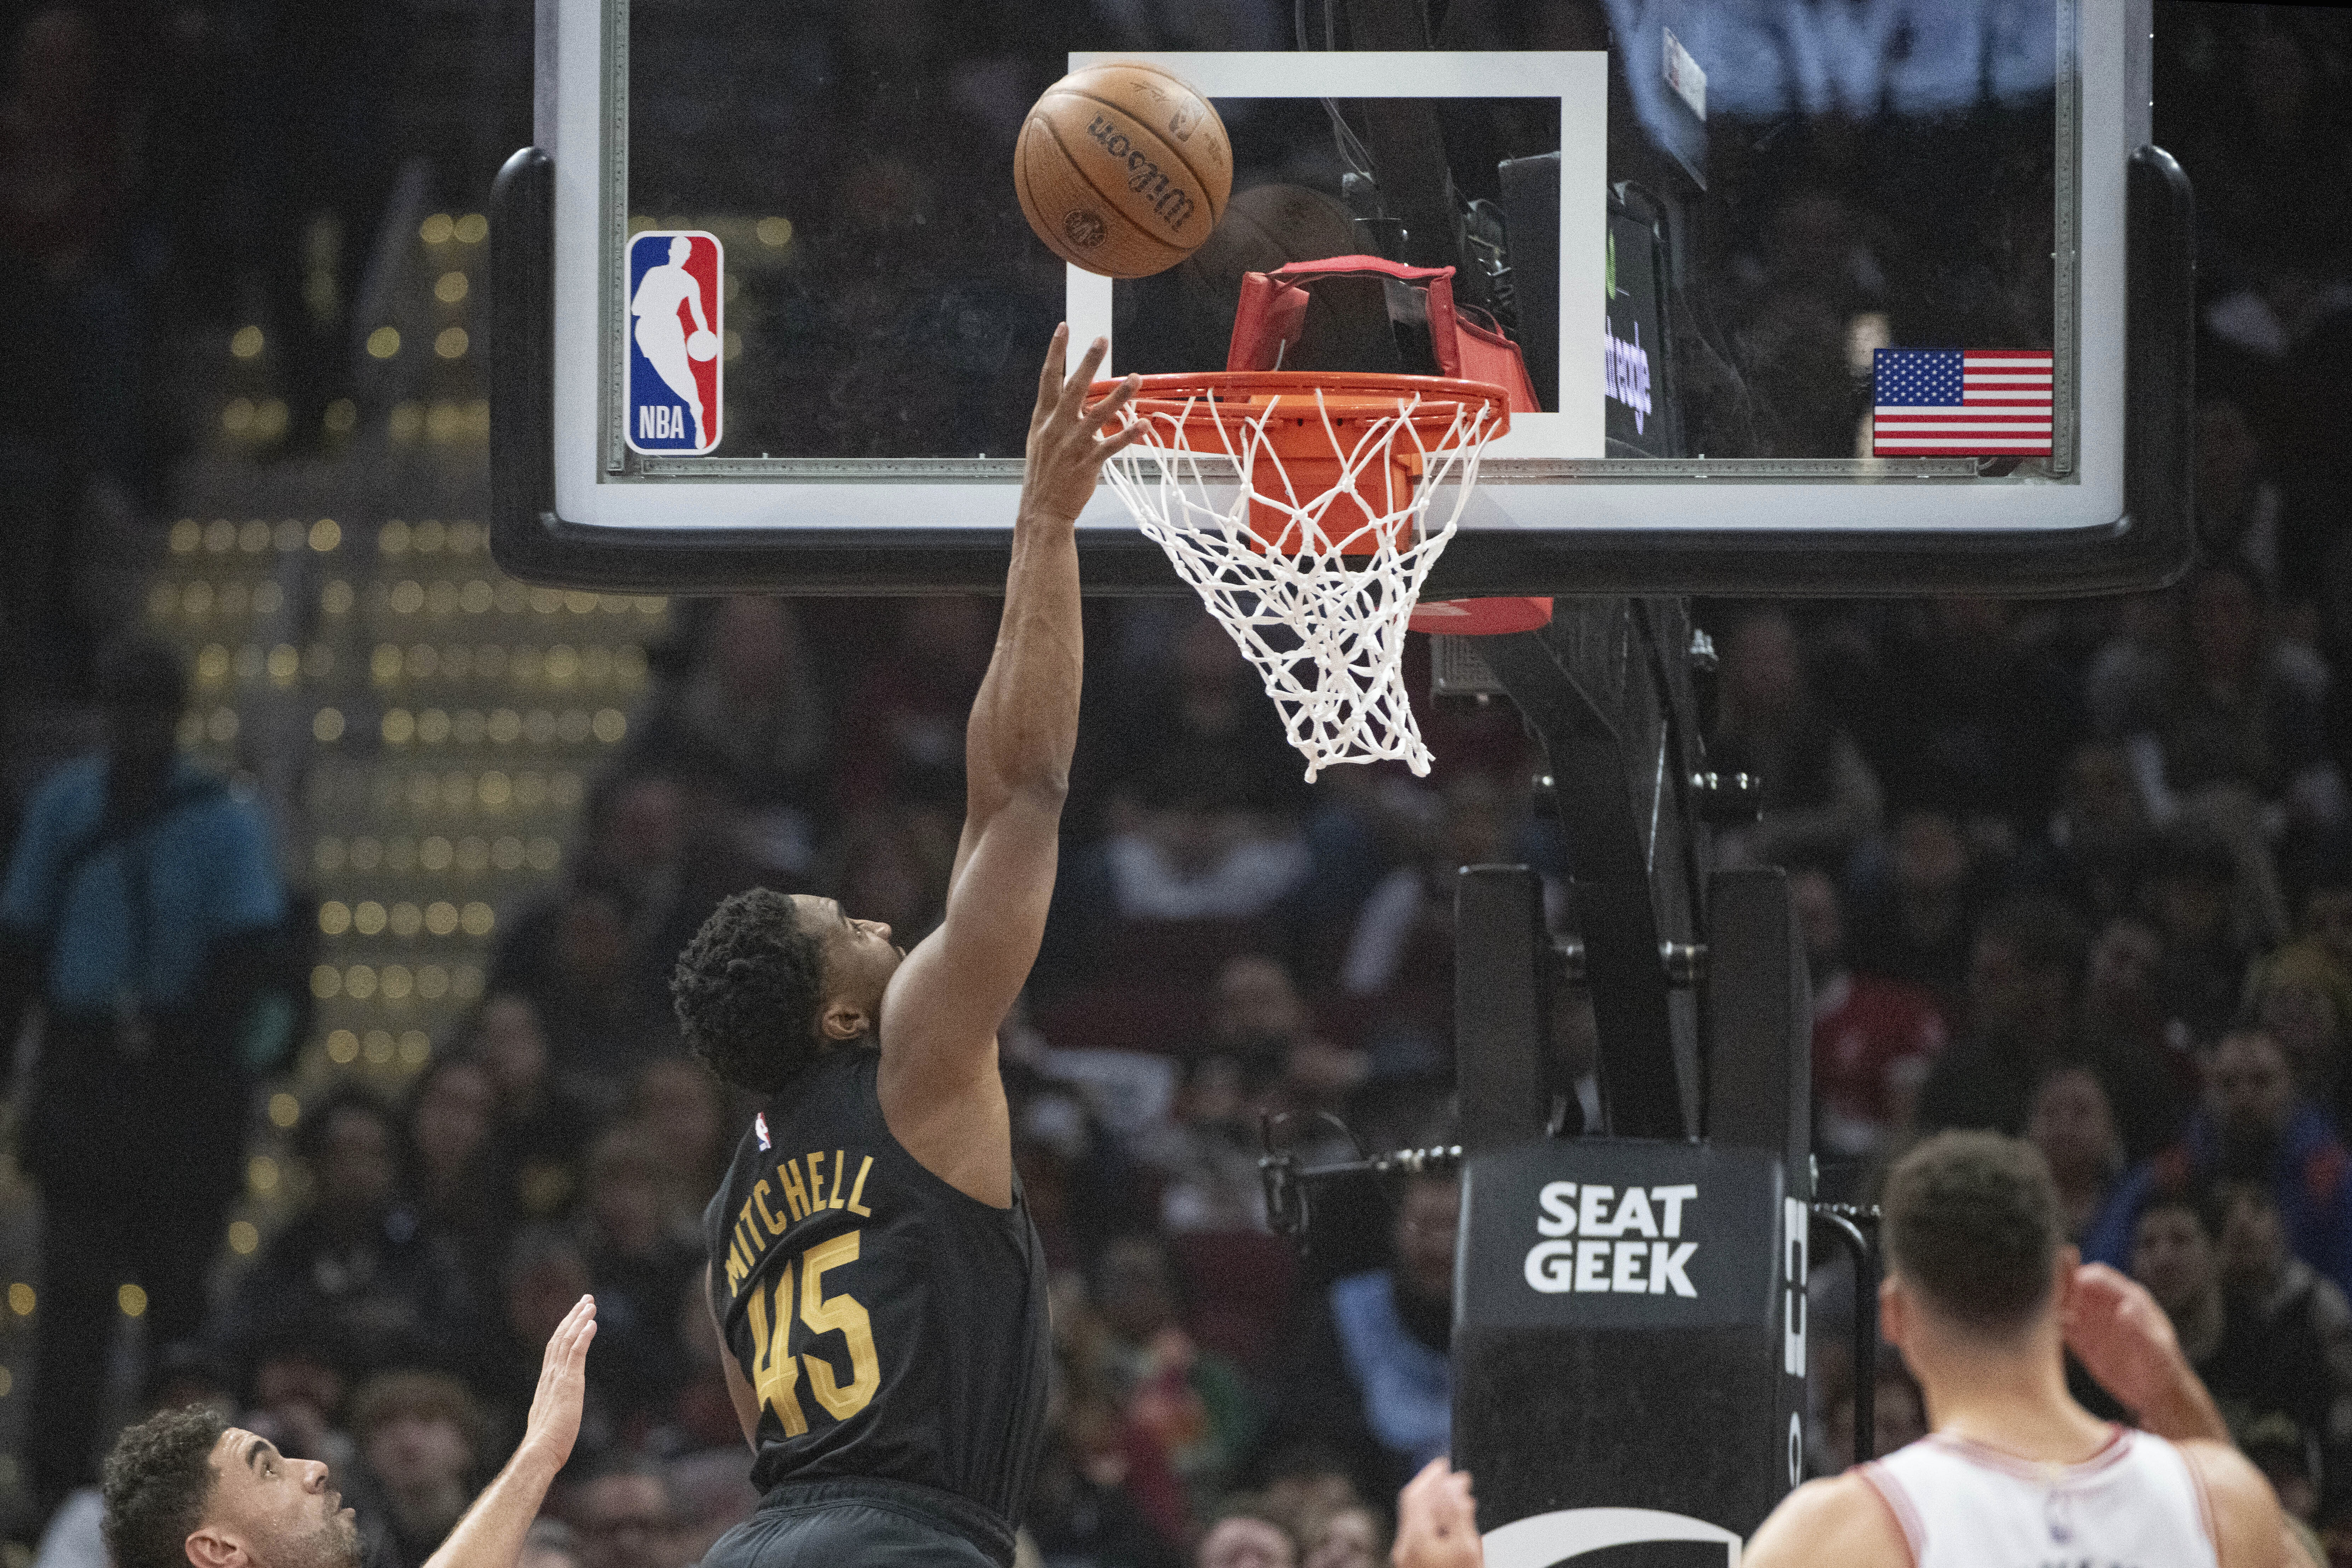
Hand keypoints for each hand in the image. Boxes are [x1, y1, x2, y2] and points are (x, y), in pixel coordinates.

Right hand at [516, 1295, 596, 1471]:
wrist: (540, 1452)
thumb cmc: (547, 1444)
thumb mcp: (550, 1419)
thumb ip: (553, 1409)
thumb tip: (556, 1410)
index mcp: (546, 1383)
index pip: (554, 1350)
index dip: (565, 1331)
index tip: (575, 1316)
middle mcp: (549, 1376)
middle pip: (560, 1338)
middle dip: (573, 1317)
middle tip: (585, 1300)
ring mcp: (558, 1378)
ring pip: (567, 1341)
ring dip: (579, 1320)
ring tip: (590, 1304)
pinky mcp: (568, 1383)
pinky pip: (575, 1353)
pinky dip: (583, 1336)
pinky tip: (591, 1323)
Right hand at [1021, 325, 1143, 523]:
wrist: (1042, 509)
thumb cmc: (1044, 473)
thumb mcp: (1042, 439)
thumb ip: (1057, 415)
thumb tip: (1075, 395)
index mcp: (1043, 419)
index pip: (1049, 378)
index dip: (1056, 352)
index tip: (1064, 328)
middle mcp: (1057, 428)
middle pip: (1074, 388)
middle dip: (1088, 362)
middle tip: (1101, 339)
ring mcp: (1072, 445)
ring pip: (1098, 414)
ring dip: (1119, 396)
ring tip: (1135, 378)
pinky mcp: (1088, 463)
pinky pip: (1111, 445)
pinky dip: (1128, 434)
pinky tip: (1143, 424)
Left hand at [1394, 1459, 1481, 1567]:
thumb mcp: (1467, 1548)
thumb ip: (1458, 1514)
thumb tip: (1453, 1483)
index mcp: (1416, 1540)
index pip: (1417, 1496)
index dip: (1431, 1476)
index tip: (1446, 1465)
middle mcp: (1404, 1548)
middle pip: (1412, 1505)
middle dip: (1429, 1486)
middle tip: (1447, 1473)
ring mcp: (1405, 1558)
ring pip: (1414, 1518)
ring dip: (1431, 1502)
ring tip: (1452, 1494)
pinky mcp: (1411, 1564)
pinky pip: (1416, 1533)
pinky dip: (1430, 1519)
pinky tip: (1447, 1520)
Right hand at [2062, 1263, 2178, 1411]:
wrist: (2156, 1394)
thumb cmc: (2163, 1370)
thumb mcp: (2155, 1351)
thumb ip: (2139, 1329)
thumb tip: (2125, 1306)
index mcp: (2129, 1297)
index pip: (2098, 1276)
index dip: (2081, 1277)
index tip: (2068, 1291)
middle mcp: (2107, 1303)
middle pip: (2076, 1282)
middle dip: (2060, 1286)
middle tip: (2048, 1299)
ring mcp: (2093, 1319)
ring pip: (2064, 1301)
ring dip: (2052, 1304)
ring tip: (2045, 1317)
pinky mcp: (2081, 1337)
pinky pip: (2061, 1323)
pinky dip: (2052, 1323)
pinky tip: (2049, 1332)